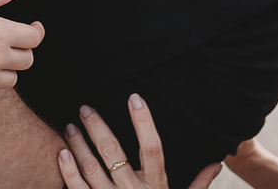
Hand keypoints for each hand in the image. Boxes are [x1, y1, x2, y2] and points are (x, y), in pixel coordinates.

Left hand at [58, 95, 221, 188]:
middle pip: (114, 153)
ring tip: (70, 126)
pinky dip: (68, 172)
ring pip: (92, 168)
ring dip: (79, 145)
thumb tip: (216, 164)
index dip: (144, 122)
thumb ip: (198, 185)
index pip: (152, 147)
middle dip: (98, 128)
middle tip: (86, 107)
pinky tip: (61, 154)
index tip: (134, 98)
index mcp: (156, 186)